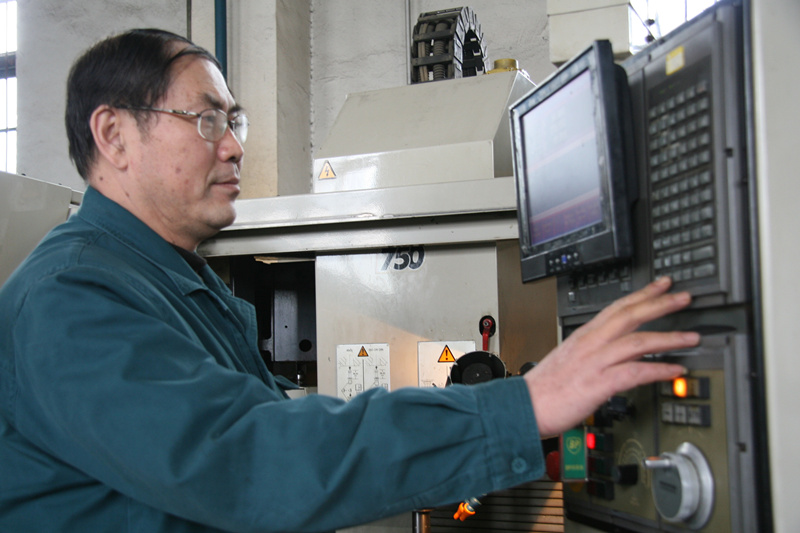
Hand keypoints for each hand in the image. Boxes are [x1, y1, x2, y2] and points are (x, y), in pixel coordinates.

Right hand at [524, 276, 698, 437]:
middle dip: (661, 303)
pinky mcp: (598, 383)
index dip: (642, 294)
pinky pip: (635, 372)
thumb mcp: (570, 361)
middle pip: (630, 315)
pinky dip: (658, 369)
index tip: (661, 285)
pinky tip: (675, 370)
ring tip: (692, 337)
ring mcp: (594, 362)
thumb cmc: (544, 389)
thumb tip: (619, 354)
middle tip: (685, 296)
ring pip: (637, 341)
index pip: (617, 307)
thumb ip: (595, 353)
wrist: (522, 407)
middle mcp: (590, 343)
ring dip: (669, 337)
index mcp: (583, 336)